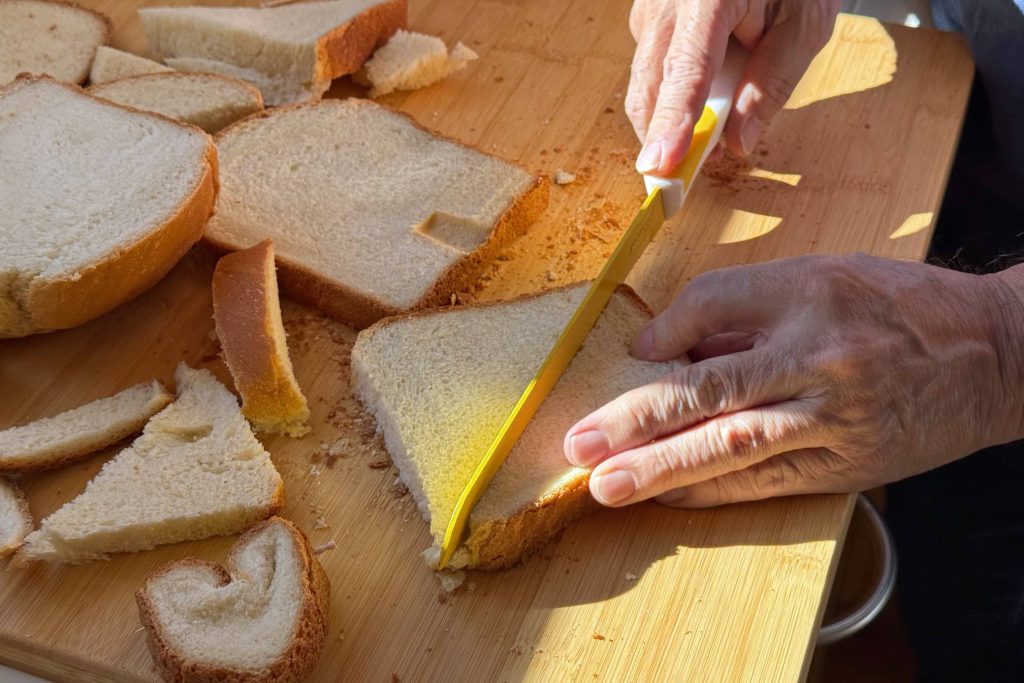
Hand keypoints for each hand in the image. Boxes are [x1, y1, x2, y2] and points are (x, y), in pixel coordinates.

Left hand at [564, 254, 1023, 507]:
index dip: (664, 331)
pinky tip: (669, 497)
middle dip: (635, 419)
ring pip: (733, 445)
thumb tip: (667, 346)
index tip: (633, 354)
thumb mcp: (825, 278)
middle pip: (709, 387)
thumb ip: (746, 309)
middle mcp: (818, 353)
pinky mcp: (849, 464)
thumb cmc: (900, 307)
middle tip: (579, 444)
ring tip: (607, 486)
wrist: (995, 355)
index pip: (713, 302)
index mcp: (809, 291)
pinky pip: (768, 480)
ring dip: (662, 469)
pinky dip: (713, 490)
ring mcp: (834, 415)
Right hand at [627, 0, 838, 173]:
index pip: (684, 71)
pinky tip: (706, 89)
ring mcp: (649, 7)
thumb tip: (738, 142)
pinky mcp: (646, 17)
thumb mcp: (803, 26)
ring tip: (715, 119)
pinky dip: (672, 94)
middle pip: (651, 86)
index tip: (661, 164)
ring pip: (646, 83)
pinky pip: (650, 69)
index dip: (672, 122)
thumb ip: (771, 84)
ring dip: (671, 115)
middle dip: (663, 135)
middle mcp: (666, 1)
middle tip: (684, 176)